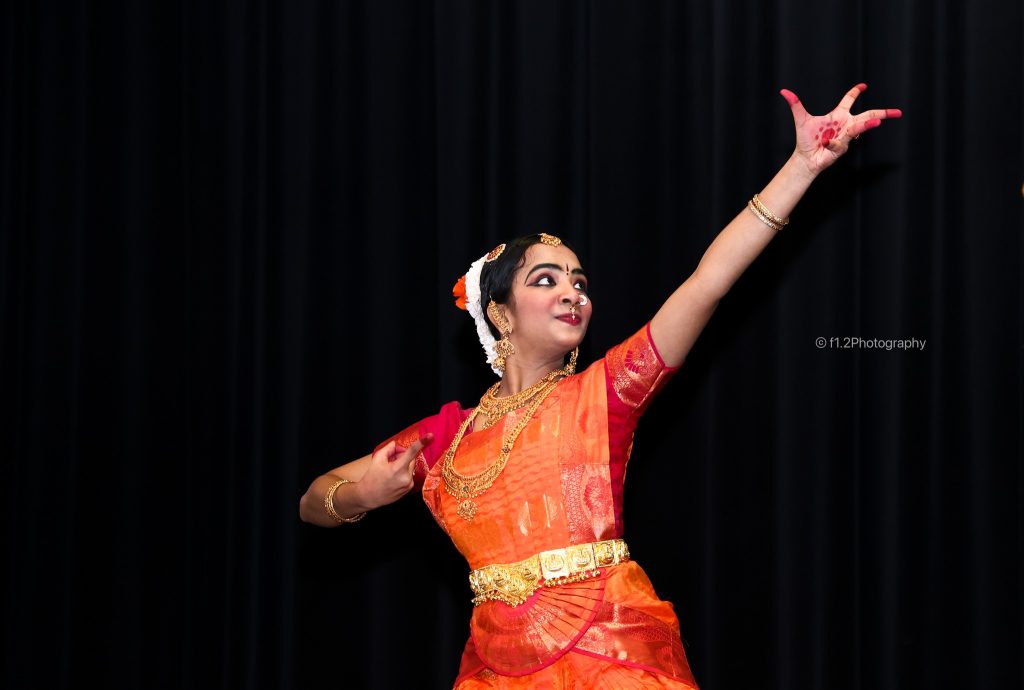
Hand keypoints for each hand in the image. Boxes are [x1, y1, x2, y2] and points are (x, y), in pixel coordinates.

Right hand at [353, 433, 433, 508]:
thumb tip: (397, 445)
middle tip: (390, 461)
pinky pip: (410, 475)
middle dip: (402, 457)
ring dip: (403, 466)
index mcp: (398, 468)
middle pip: (411, 459)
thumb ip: (389, 448)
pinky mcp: (409, 489)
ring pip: (410, 467)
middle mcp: (406, 477)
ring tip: (390, 472)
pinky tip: (393, 478)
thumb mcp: (377, 459)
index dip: (421, 442)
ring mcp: (409, 484)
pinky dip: (403, 473)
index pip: (411, 452)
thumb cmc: (371, 478)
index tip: (430, 436)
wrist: (369, 496)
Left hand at [782, 83, 901, 175]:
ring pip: (860, 128)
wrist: (805, 158)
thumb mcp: (801, 120)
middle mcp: (845, 125)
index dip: (855, 92)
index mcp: (838, 115)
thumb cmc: (805, 140)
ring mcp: (846, 136)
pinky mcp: (843, 147)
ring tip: (878, 122)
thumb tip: (784, 92)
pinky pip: (840, 142)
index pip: (849, 100)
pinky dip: (832, 143)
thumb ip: (795, 105)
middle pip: (868, 116)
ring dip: (868, 125)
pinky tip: (825, 144)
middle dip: (883, 113)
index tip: (863, 86)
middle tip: (897, 112)